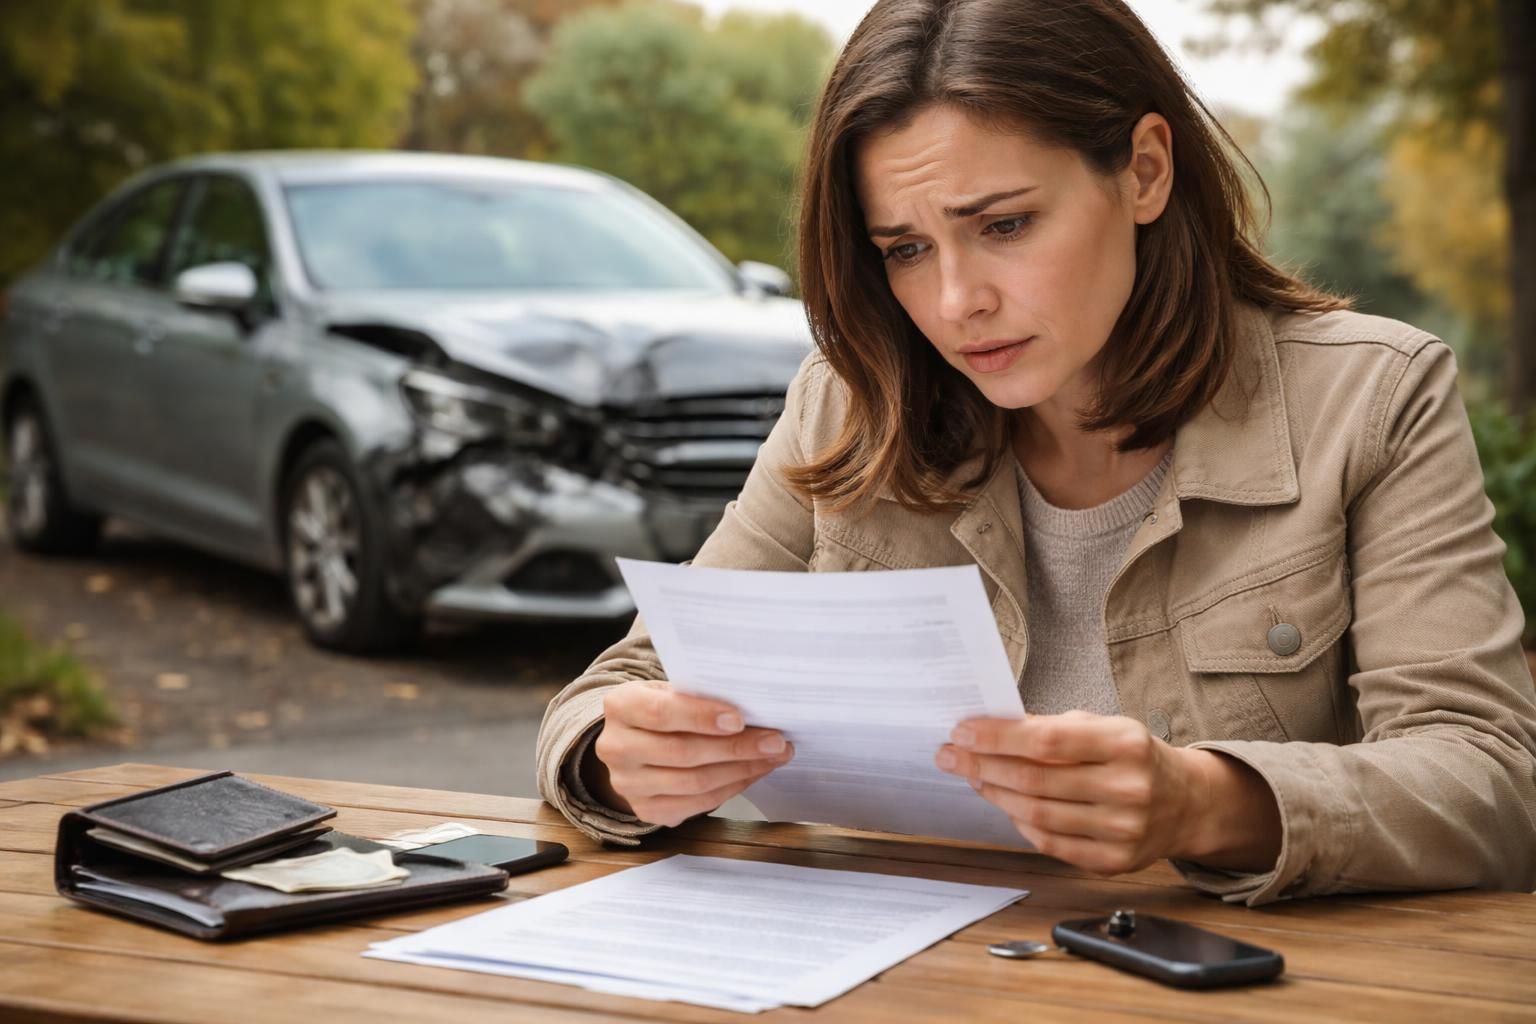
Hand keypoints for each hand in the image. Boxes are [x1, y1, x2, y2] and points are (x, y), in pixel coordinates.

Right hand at [590, 682, 793, 826]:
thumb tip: (754, 707)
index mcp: (620, 707)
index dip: (702, 717)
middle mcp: (616, 748)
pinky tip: (752, 772)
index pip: (661, 713)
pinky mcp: (647, 810)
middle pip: (683, 752)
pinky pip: (698, 804)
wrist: (635, 741)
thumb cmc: (663, 708)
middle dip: (736, 747)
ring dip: (741, 770)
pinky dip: (731, 787)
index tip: (740, 719)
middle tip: (775, 741)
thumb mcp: (670, 690)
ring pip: (694, 782)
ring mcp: (628, 785)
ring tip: (773, 757)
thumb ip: (699, 696)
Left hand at [935, 710, 1210, 874]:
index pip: (1046, 740)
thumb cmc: (1133, 757)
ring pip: (1036, 814)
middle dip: (982, 766)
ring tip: (972, 776)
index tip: (962, 731)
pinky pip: (1050, 843)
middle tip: (950, 755)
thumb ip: (1052, 728)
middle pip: (1034, 781)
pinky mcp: (1114, 861)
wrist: (1186, 803)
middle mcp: (1128, 789)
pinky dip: (1020, 822)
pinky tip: (1004, 803)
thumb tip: (990, 730)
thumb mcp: (1103, 727)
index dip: (997, 737)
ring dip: (994, 794)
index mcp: (1126, 744)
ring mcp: (1123, 830)